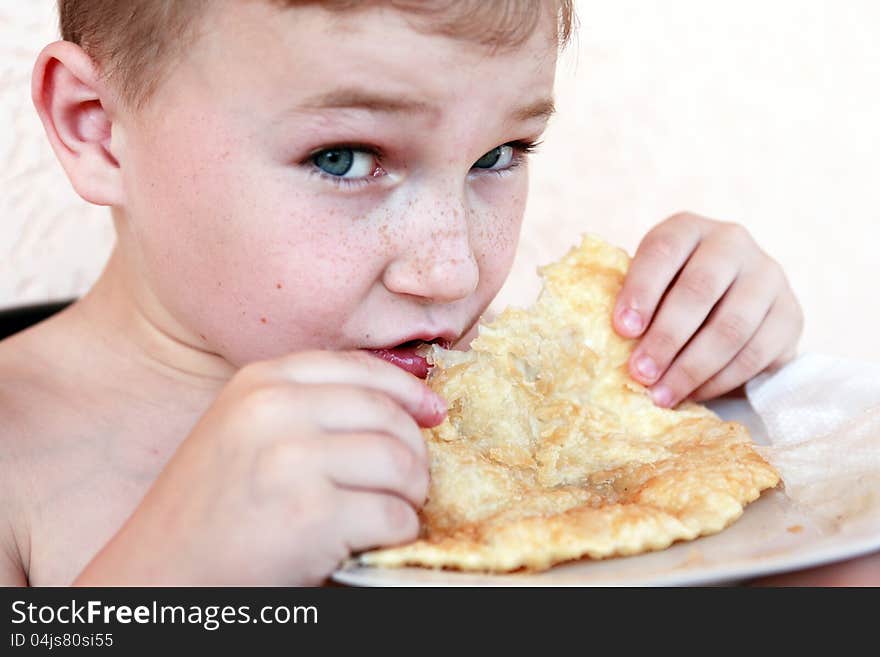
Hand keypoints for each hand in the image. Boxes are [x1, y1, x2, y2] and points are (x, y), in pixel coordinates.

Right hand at [75, 351, 444, 584]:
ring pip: (400, 463)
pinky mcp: (310, 515)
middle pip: (389, 415)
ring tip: (390, 512)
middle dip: (414, 451)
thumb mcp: (245, 431)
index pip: (361, 368)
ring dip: (410, 494)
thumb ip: (310, 407)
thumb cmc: (209, 510)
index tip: (432, 411)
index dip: (407, 390)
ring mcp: (291, 461)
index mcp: (260, 382)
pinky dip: (396, 533)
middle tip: (410, 481)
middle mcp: (274, 410)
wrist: (160, 578)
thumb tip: (411, 397)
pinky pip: (393, 515)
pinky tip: (369, 542)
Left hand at [613, 212, 802, 407]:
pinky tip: (695, 394)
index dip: (641, 290)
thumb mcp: (650, 286)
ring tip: (662, 395)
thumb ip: (633, 304)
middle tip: (640, 374)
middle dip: (666, 338)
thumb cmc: (671, 295)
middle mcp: (731, 243)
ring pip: (731, 326)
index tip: (622, 329)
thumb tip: (602, 342)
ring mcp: (767, 276)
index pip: (663, 251)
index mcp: (687, 229)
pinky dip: (721, 379)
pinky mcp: (790, 313)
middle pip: (699, 290)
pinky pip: (756, 352)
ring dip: (692, 367)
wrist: (734, 302)